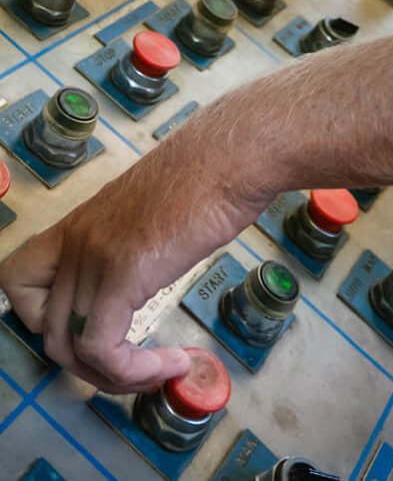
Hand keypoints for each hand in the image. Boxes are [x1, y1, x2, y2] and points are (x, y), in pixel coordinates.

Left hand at [0, 123, 262, 392]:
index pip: (18, 280)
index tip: (90, 323)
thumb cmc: (210, 172)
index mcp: (78, 224)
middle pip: (50, 332)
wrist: (233, 154)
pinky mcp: (124, 274)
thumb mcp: (151, 210)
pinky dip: (136, 372)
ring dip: (118, 377)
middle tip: (137, 365)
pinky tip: (175, 362)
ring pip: (73, 350)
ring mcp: (96, 257)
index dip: (42, 316)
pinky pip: (104, 350)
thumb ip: (131, 240)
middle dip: (92, 364)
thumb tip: (147, 266)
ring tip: (160, 370)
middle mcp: (76, 241)